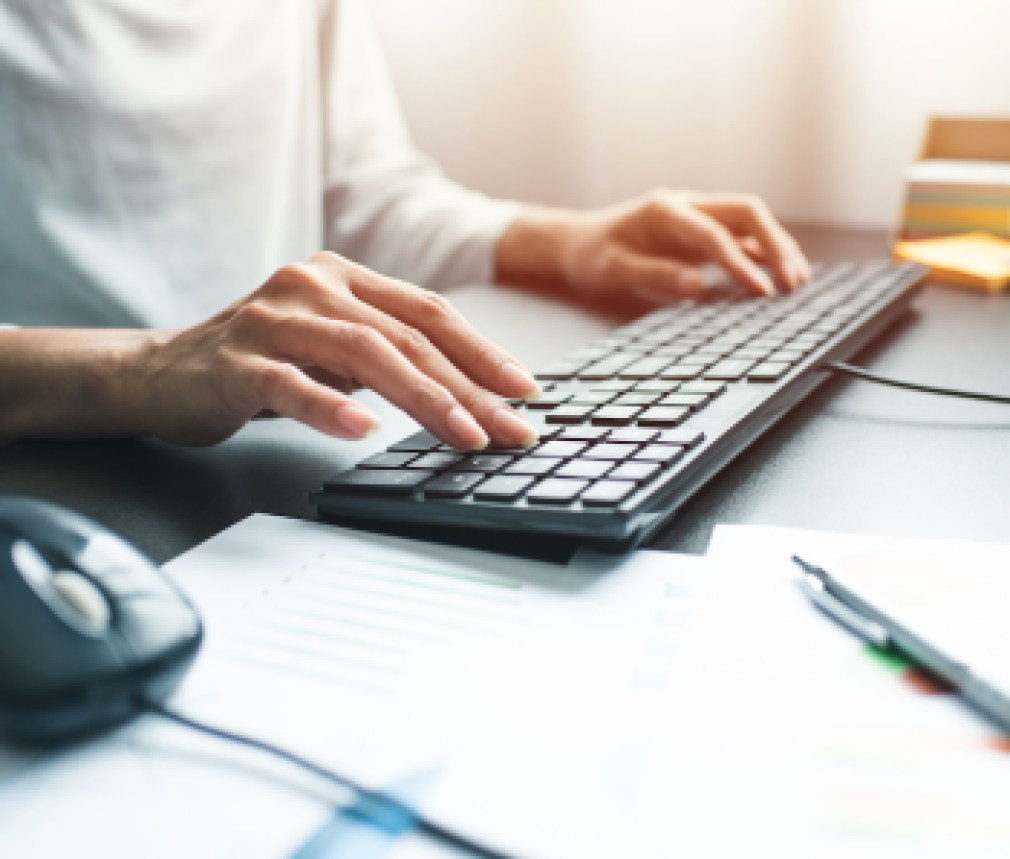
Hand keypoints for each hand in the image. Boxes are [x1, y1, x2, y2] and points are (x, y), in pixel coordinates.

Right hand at [137, 253, 541, 447]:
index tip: (525, 392)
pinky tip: (361, 430)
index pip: (429, 312)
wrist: (165, 372)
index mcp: (345, 278)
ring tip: (463, 435)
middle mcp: (313, 286)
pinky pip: (289, 383)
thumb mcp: (333, 347)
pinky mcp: (235, 360)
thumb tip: (473, 395)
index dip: (483, 352)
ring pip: (362, 353)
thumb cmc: (264, 363)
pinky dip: (328, 406)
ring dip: (421, 398)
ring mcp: (272, 318)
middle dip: (468, 387)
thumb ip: (389, 354)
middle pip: (407, 335)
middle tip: (510, 429)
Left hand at [497, 191, 810, 300]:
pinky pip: (741, 238)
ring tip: (798, 282)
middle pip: (746, 213)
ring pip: (750, 222)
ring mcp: (698, 218)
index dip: (739, 262)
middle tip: (793, 282)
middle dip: (775, 245)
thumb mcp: (611, 270)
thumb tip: (698, 286)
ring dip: (777, 248)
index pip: (713, 234)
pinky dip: (764, 255)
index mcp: (664, 210)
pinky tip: (781, 277)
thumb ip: (654, 275)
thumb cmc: (592, 256)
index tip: (759, 291)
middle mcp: (687, 206)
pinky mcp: (701, 234)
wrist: (577, 242)